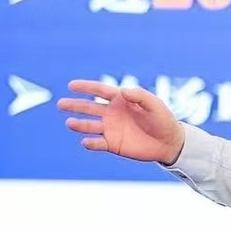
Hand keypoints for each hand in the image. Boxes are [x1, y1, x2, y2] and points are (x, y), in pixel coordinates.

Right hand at [58, 80, 185, 164]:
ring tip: (70, 123)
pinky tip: (86, 141)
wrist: (169, 142)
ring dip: (79, 125)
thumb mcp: (155, 105)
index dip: (86, 87)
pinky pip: (98, 144)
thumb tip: (123, 91)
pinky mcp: (113, 144)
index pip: (100, 91)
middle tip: (60, 104)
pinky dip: (91, 143)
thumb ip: (140, 96)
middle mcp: (112, 113)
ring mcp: (111, 129)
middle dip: (75, 105)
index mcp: (121, 100)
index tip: (71, 85)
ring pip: (89, 126)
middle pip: (89, 108)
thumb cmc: (163, 120)